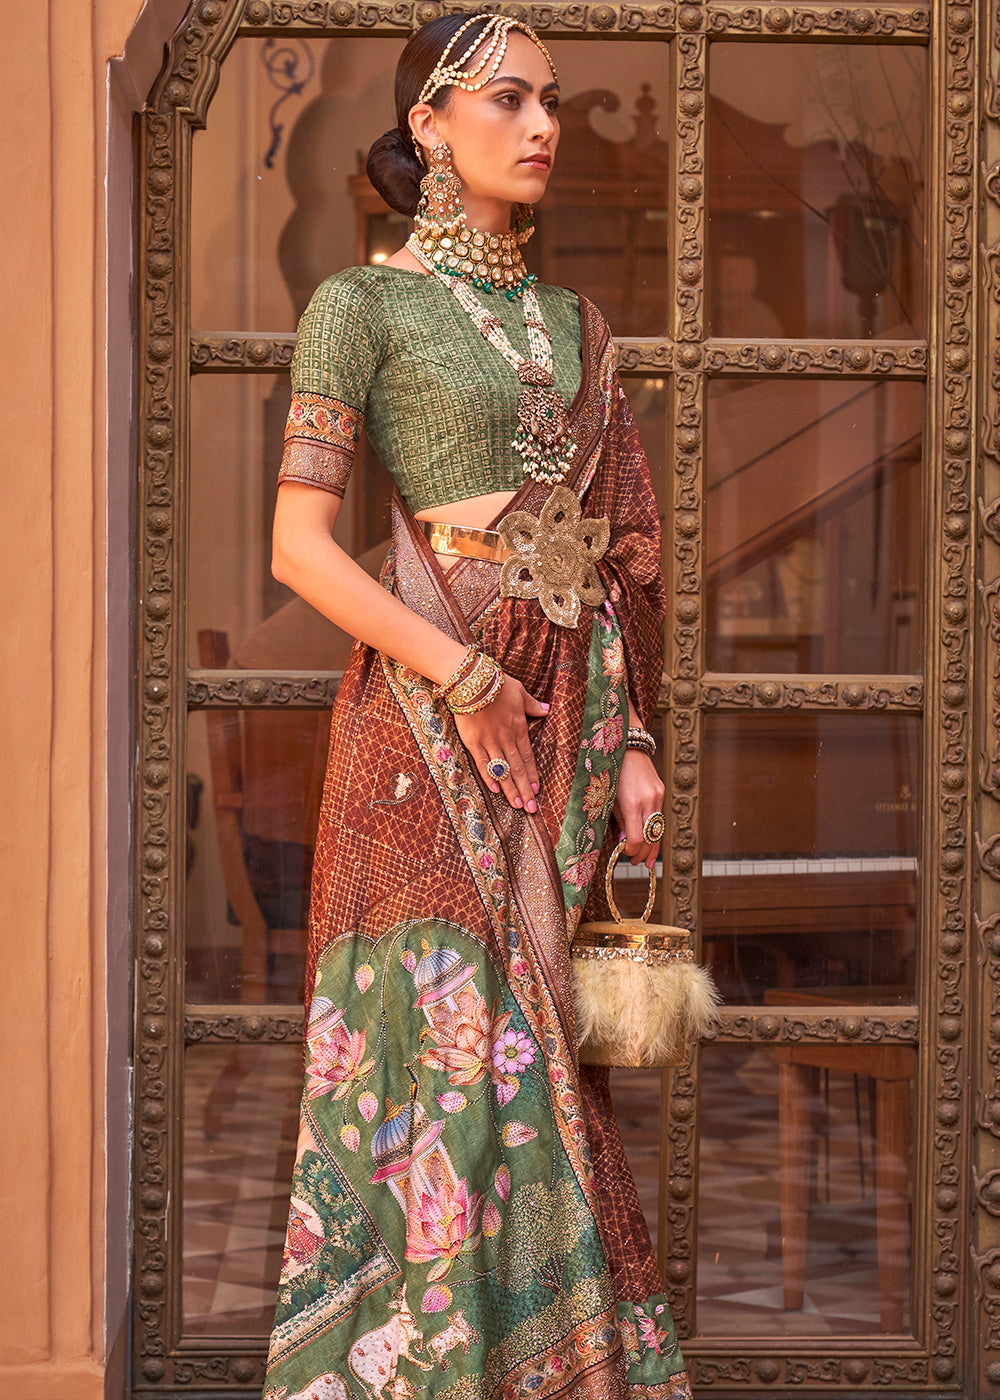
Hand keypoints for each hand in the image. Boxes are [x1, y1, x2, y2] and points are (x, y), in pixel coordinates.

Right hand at [453, 675, 548, 813]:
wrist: (473, 680)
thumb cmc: (496, 682)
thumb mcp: (520, 691)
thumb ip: (533, 705)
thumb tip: (547, 709)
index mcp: (518, 728)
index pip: (528, 756)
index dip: (532, 775)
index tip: (537, 790)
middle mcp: (506, 738)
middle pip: (517, 768)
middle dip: (525, 789)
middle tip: (531, 808)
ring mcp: (489, 742)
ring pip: (503, 770)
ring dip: (510, 788)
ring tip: (517, 804)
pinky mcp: (472, 742)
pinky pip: (482, 763)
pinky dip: (489, 777)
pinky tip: (495, 790)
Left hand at [613, 748, 664, 869]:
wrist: (627, 746)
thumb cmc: (611, 771)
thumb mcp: (608, 797)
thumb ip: (618, 820)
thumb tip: (623, 841)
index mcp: (632, 802)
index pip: (636, 838)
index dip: (631, 851)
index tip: (624, 854)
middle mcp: (648, 800)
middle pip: (650, 837)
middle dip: (644, 854)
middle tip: (637, 863)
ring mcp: (657, 795)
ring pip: (658, 829)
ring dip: (653, 846)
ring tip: (648, 860)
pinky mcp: (661, 791)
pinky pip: (658, 816)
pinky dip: (653, 830)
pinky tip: (650, 839)